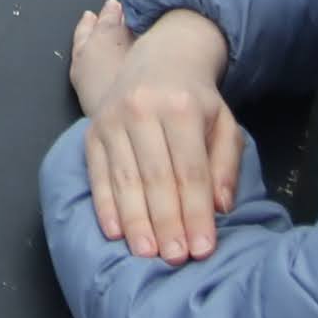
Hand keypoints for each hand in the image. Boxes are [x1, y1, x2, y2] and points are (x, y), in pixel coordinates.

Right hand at [70, 2, 241, 262]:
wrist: (158, 59)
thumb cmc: (196, 101)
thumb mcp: (224, 123)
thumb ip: (225, 164)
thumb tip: (220, 207)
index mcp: (182, 107)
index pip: (190, 170)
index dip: (197, 212)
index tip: (204, 248)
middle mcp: (143, 110)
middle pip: (156, 177)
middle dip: (167, 222)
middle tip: (175, 258)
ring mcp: (112, 120)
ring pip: (125, 179)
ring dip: (136, 221)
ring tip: (147, 254)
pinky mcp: (92, 132)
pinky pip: (97, 174)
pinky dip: (105, 205)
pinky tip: (115, 233)